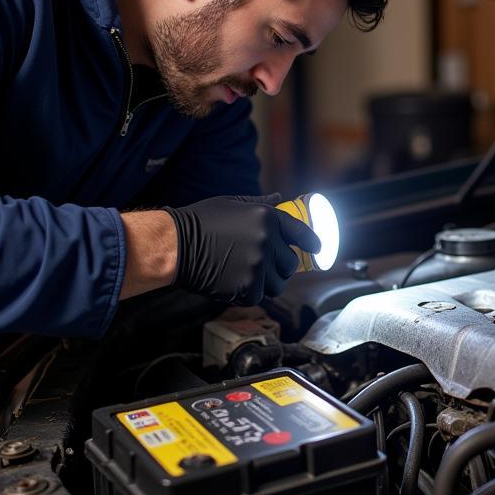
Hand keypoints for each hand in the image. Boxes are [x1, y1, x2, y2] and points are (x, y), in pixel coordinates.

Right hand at [164, 194, 320, 304]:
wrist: (176, 245)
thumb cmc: (201, 221)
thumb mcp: (232, 203)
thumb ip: (260, 204)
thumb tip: (279, 198)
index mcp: (267, 217)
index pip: (302, 233)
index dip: (312, 243)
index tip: (317, 249)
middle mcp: (268, 241)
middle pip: (290, 263)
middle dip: (282, 266)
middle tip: (267, 265)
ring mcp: (258, 266)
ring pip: (278, 283)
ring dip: (269, 282)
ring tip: (252, 276)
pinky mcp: (246, 287)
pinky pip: (259, 296)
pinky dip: (250, 293)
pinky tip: (236, 283)